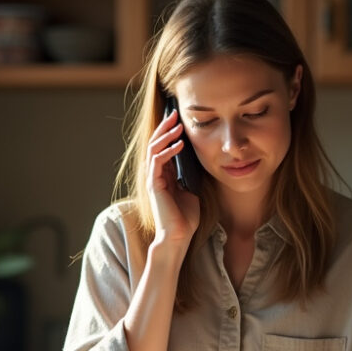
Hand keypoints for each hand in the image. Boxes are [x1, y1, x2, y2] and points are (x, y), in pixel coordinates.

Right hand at [146, 109, 199, 246]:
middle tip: (174, 113)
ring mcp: (153, 179)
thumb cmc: (185, 218)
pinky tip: (179, 145)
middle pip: (155, 144)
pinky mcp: (154, 185)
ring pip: (154, 149)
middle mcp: (155, 175)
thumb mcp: (192, 190)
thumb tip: (199, 162)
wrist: (179, 237)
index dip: (169, 132)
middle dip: (165, 127)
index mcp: (163, 175)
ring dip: (166, 136)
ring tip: (177, 126)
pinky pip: (157, 162)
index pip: (163, 147)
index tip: (179, 120)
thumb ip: (190, 176)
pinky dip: (168, 151)